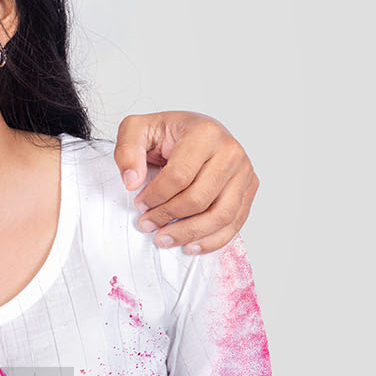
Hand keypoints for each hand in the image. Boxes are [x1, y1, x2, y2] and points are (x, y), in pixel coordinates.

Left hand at [113, 112, 257, 255]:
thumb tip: (132, 182)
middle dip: (168, 217)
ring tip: (164, 239)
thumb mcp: (136, 129)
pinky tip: (191, 245)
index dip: (155, 196)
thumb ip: (127, 151)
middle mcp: (230, 151)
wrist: (194, 130)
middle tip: (147, 224)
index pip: (179, 176)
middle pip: (199, 198)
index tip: (139, 204)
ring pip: (220, 215)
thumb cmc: (166, 132)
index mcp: (204, 133)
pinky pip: (235, 222)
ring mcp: (243, 171)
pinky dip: (213, 239)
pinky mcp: (249, 188)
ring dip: (189, 233)